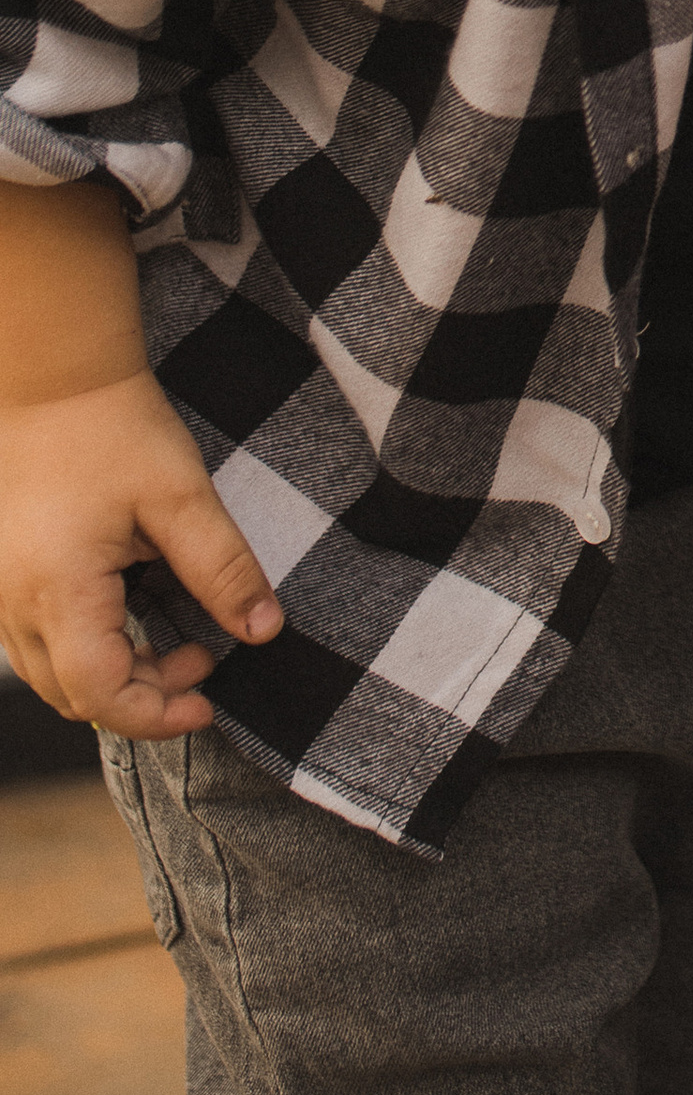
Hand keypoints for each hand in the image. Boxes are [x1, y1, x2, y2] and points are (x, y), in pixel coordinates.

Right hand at [0, 368, 281, 737]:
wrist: (56, 379)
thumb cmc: (116, 428)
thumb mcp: (183, 497)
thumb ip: (224, 569)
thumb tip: (264, 630)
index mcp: (59, 591)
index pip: (101, 694)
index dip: (156, 715)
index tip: (208, 703)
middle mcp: (16, 604)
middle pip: (73, 696)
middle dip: (143, 696)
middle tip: (205, 658)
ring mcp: (2, 593)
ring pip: (54, 673)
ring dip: (116, 674)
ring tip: (179, 636)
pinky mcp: (5, 576)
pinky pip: (41, 641)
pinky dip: (90, 648)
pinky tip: (136, 611)